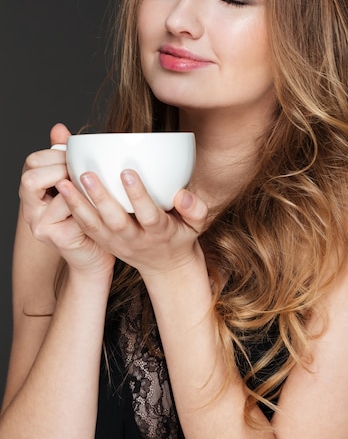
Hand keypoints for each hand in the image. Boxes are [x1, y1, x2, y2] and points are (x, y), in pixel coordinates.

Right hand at [19, 123, 114, 279]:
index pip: (33, 161)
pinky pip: (67, 209)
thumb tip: (59, 128)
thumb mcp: (80, 183)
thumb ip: (67, 158)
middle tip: (82, 171)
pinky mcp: (52, 235)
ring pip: (46, 189)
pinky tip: (99, 203)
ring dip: (72, 182)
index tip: (76, 156)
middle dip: (59, 167)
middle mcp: (30, 207)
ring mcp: (38, 223)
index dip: (55, 154)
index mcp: (35, 191)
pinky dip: (84, 202)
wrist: (99, 256)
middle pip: (30, 175)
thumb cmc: (91, 217)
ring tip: (91, 184)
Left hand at [54, 167, 207, 279]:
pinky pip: (85, 228)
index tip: (128, 172)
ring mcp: (116, 243)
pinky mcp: (103, 242)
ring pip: (94, 226)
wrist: (165, 266)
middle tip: (86, 174)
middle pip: (115, 221)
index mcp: (159, 234)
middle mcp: (135, 240)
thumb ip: (195, 209)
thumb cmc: (181, 236)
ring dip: (77, 205)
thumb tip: (182, 194)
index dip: (139, 195)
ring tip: (63, 183)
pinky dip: (72, 210)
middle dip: (100, 198)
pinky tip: (61, 191)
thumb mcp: (196, 226)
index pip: (149, 215)